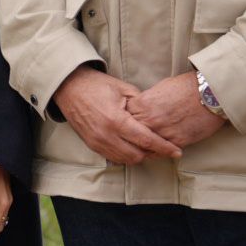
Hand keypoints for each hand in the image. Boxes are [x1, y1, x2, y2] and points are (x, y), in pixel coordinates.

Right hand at [54, 65, 180, 164]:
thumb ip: (142, 105)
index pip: (146, 140)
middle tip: (165, 148)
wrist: (68, 87)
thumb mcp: (123, 88)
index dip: (164, 148)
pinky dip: (126, 156)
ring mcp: (97, 142)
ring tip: (151, 149)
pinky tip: (133, 148)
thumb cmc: (96, 85)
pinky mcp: (91, 145)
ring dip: (140, 156)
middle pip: (137, 155)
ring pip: (126, 160)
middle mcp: (106, 135)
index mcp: (116, 120)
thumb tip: (158, 117)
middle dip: (154, 154)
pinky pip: (113, 158)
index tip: (177, 151)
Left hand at [127, 71, 226, 150]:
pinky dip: (158, 152)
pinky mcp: (176, 141)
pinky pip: (161, 152)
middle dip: (130, 137)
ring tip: (143, 148)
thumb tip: (139, 108)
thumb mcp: (159, 88)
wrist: (210, 93)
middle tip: (131, 140)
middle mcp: (149, 119)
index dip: (125, 121)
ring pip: (144, 146)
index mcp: (142, 104)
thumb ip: (146, 100)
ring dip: (143, 148)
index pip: (123, 118)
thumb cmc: (186, 87)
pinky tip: (158, 151)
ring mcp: (162, 132)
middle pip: (130, 134)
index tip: (126, 124)